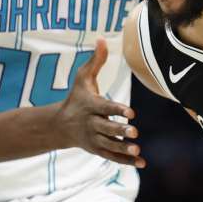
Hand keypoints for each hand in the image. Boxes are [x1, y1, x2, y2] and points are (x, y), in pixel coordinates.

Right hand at [55, 39, 144, 166]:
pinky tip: (142, 163)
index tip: (131, 112)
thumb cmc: (76, 98)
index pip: (105, 107)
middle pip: (107, 128)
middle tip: (135, 132)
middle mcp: (92, 124)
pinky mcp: (98, 150)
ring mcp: (94, 139)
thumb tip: (102, 38)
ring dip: (124, 149)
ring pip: (110, 145)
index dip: (117, 109)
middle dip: (120, 131)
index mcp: (91, 106)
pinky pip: (112, 157)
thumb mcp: (83, 78)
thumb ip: (95, 61)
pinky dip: (125, 161)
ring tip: (138, 151)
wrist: (60, 125)